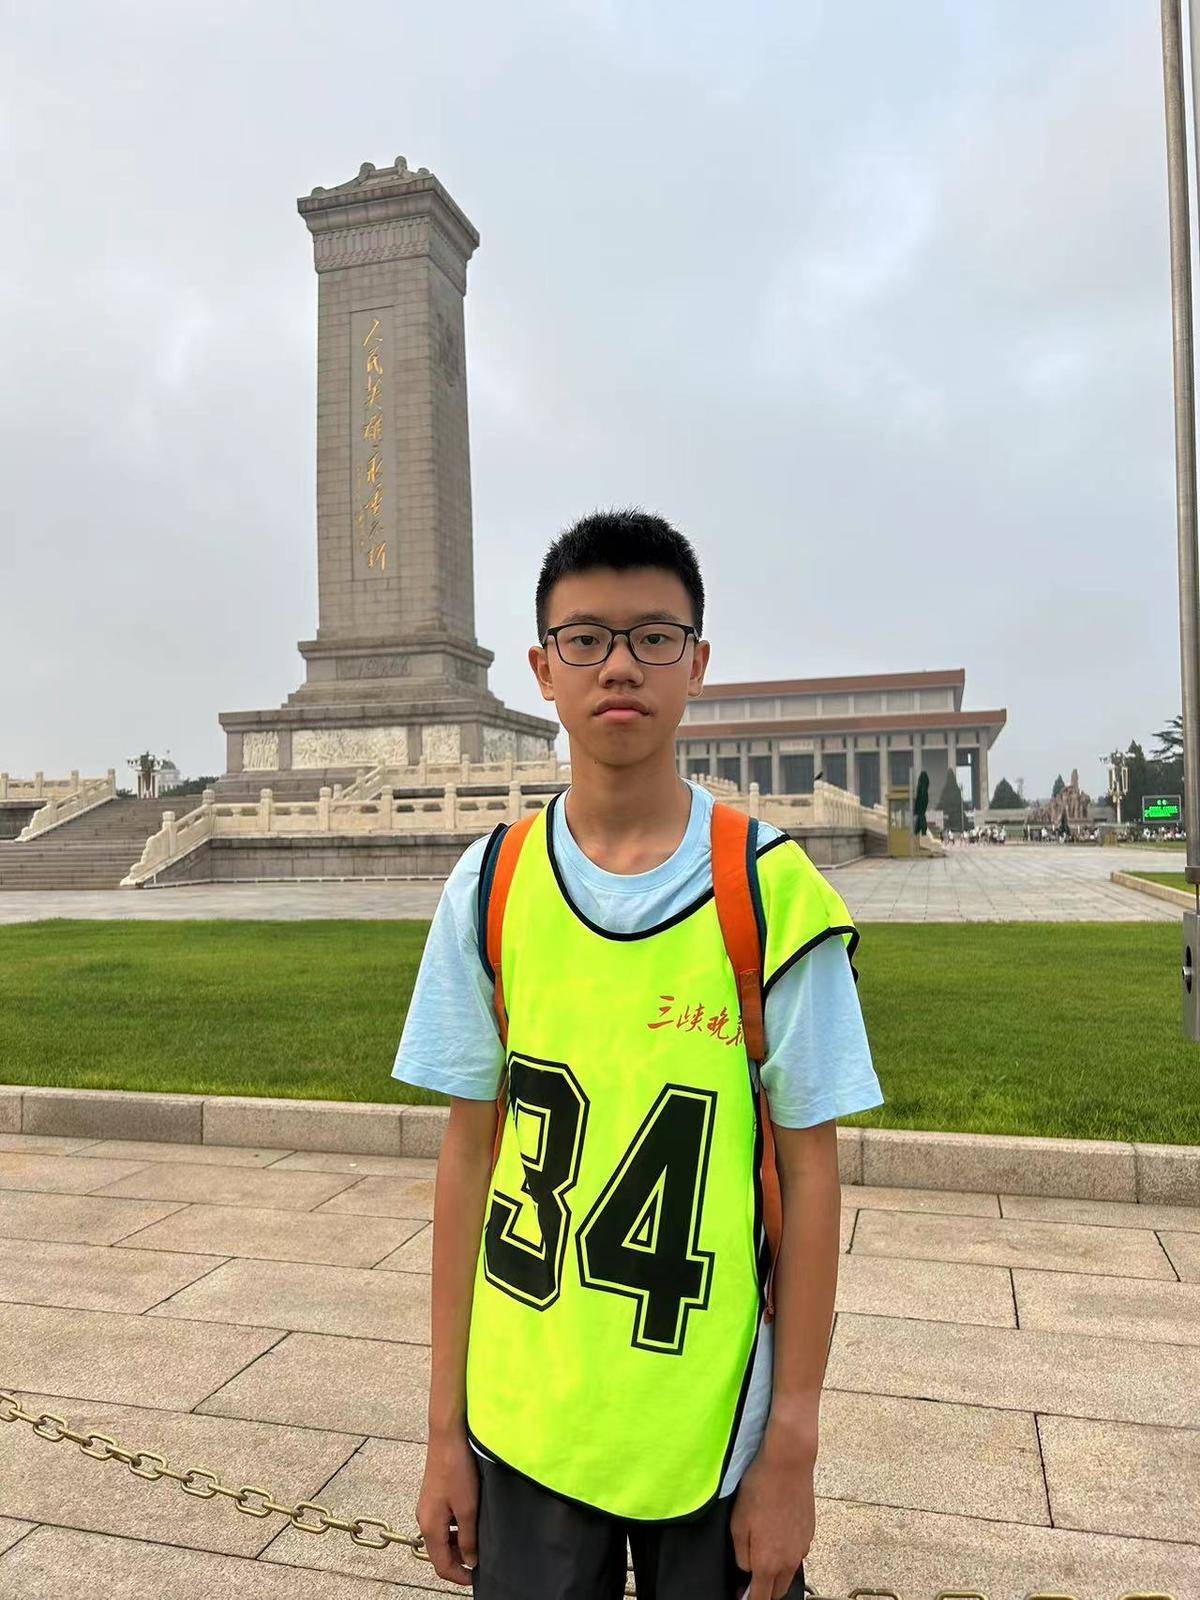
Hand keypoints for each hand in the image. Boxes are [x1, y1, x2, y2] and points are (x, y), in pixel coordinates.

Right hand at [415, 1424, 479, 1583]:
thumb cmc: (457, 1469)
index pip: (441, 1566)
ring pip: (441, 1538)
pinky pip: (442, 1523)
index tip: (476, 1578)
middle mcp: (424, 1520)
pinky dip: (455, 1530)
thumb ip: (468, 1538)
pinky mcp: (432, 1497)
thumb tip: (470, 1561)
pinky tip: (470, 1522)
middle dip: (459, 1562)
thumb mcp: (468, 1508)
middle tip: (481, 1561)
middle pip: (439, 1554)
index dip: (459, 1577)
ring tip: (479, 1542)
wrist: (447, 1436)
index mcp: (430, 1527)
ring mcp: (427, 1508)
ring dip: (458, 1545)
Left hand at [728, 1445, 813, 1599]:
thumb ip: (741, 1554)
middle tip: (750, 1577)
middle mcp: (789, 1561)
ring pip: (788, 1572)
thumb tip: (746, 1568)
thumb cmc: (759, 1490)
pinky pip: (797, 1553)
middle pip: (778, 1591)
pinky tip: (777, 1534)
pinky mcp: (810, 1533)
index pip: (761, 1598)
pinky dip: (787, 1553)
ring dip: (777, 1572)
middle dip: (765, 1591)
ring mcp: (802, 1547)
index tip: (740, 1595)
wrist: (789, 1464)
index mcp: (768, 1562)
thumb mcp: (738, 1522)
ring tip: (763, 1552)